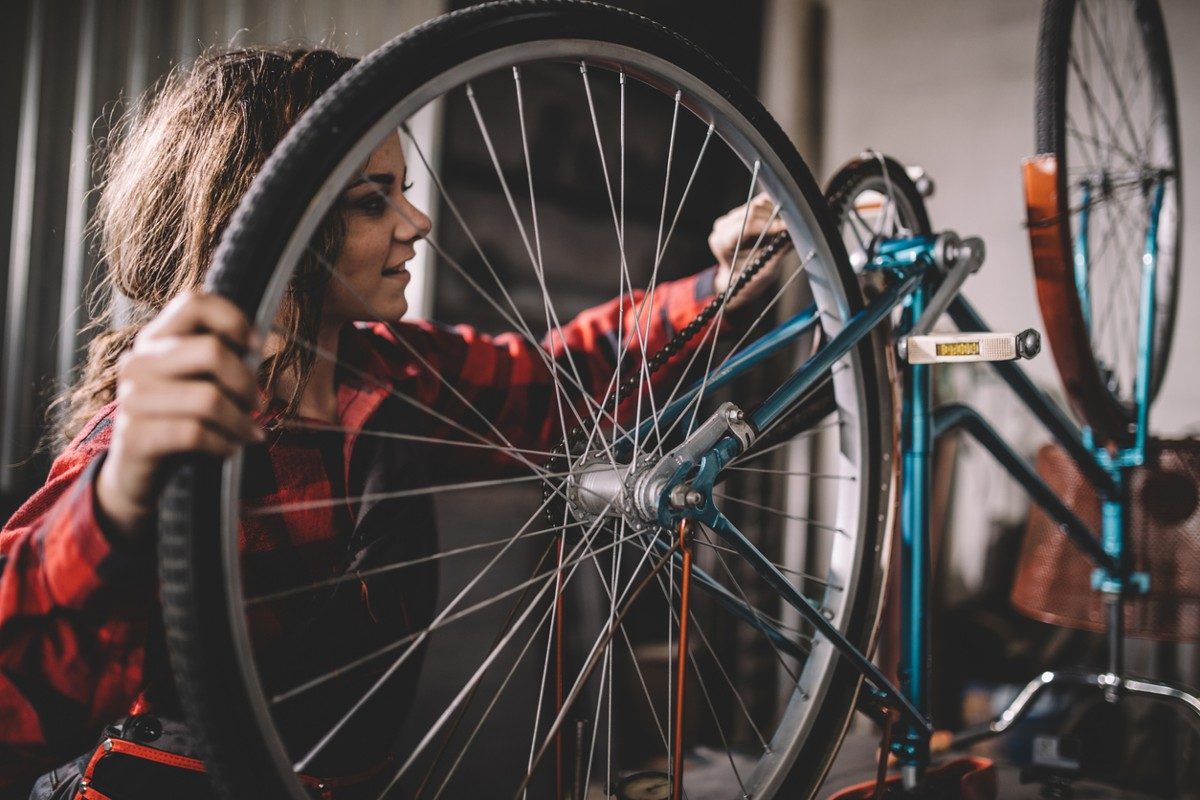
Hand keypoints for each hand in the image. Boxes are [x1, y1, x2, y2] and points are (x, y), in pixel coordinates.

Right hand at [96, 292, 262, 540]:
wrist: (139, 476)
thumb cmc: (180, 422)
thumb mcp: (197, 383)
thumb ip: (219, 359)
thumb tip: (259, 342)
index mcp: (155, 340)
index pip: (194, 303)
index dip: (234, 319)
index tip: (255, 346)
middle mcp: (138, 363)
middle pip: (211, 352)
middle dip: (245, 382)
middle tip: (255, 404)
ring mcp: (132, 399)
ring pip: (208, 398)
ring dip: (241, 421)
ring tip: (249, 433)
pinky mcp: (134, 436)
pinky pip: (195, 433)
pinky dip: (224, 444)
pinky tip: (229, 449)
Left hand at [709, 193, 790, 311]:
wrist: (741, 277)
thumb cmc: (750, 278)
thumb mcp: (766, 271)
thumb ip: (778, 252)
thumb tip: (794, 235)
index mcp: (722, 242)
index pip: (747, 225)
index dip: (769, 224)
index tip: (787, 227)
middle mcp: (723, 227)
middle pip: (752, 211)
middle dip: (774, 217)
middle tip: (790, 227)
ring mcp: (731, 218)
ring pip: (758, 204)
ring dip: (775, 213)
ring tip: (785, 227)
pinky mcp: (741, 212)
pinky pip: (761, 203)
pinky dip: (774, 209)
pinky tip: (781, 221)